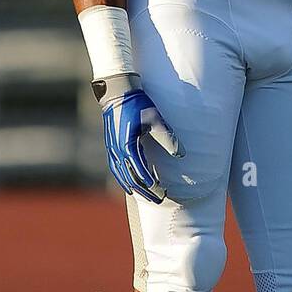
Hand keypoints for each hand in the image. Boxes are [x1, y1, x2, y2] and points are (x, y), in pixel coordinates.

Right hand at [94, 74, 181, 202]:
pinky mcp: (110, 145)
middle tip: (159, 199)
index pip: (140, 172)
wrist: (117, 91)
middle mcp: (117, 150)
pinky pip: (115, 168)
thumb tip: (181, 154)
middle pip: (130, 178)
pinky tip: (130, 182)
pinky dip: (123, 178)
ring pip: (120, 175)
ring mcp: (111, 148)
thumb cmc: (137, 103)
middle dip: (145, 191)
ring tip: (145, 195)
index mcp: (127, 146)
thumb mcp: (155, 119)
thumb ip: (168, 137)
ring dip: (133, 187)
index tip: (162, 192)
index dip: (151, 185)